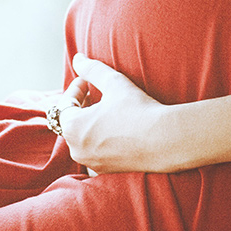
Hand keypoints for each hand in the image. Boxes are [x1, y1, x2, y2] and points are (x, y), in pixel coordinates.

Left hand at [54, 53, 174, 173]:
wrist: (165, 140)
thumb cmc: (137, 110)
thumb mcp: (113, 82)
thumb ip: (92, 69)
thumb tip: (77, 58)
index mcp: (72, 128)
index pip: (65, 104)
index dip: (75, 89)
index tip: (86, 79)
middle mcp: (76, 149)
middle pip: (71, 122)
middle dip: (80, 106)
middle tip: (94, 92)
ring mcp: (90, 163)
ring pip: (82, 138)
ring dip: (89, 123)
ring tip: (104, 110)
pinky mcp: (105, 171)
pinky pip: (95, 152)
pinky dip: (98, 139)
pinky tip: (113, 130)